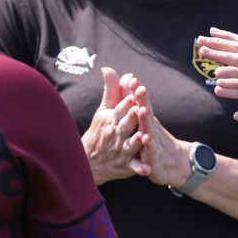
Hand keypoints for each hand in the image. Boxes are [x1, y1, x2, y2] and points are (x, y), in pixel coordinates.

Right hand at [81, 67, 150, 184]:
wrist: (90, 160)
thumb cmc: (101, 129)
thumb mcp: (104, 109)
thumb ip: (111, 89)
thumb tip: (109, 68)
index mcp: (112, 119)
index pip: (120, 108)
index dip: (128, 100)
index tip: (134, 91)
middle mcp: (116, 134)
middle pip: (125, 125)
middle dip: (132, 118)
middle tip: (140, 109)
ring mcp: (121, 150)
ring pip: (129, 145)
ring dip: (136, 141)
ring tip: (144, 137)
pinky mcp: (126, 164)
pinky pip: (133, 166)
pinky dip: (139, 168)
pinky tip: (146, 169)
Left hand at [128, 81, 192, 187]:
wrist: (174, 162)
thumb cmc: (155, 137)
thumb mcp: (146, 119)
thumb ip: (136, 98)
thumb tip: (128, 77)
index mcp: (146, 119)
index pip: (142, 103)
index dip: (137, 91)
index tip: (133, 78)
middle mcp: (150, 128)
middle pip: (146, 113)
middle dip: (143, 101)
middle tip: (140, 89)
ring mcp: (153, 143)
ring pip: (149, 130)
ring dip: (146, 121)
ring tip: (142, 110)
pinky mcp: (153, 158)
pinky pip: (150, 152)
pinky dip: (149, 147)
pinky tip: (146, 140)